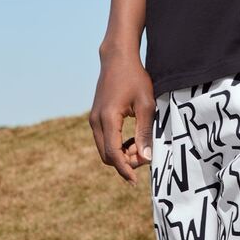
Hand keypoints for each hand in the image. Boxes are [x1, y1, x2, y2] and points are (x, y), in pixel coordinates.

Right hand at [88, 47, 155, 186]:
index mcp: (108, 119)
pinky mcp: (95, 116)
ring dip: (121, 153)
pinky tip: (131, 138)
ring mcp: (93, 119)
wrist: (117, 58)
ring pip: (104, 148)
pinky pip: (103, 139)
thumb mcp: (146, 104)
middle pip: (106, 155)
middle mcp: (96, 121)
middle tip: (144, 156)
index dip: (125, 170)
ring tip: (140, 145)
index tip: (135, 181)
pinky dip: (116, 144)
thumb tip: (146, 158)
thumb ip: (145, 132)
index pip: (113, 154)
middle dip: (125, 162)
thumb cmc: (135, 78)